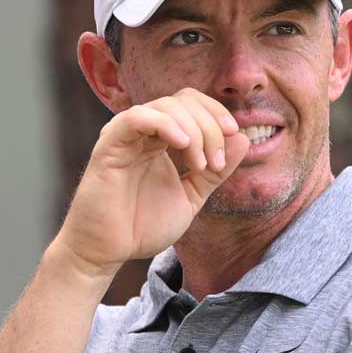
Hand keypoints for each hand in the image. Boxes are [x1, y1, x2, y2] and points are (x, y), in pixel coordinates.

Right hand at [51, 88, 249, 280]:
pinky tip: (182, 145)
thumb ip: (214, 171)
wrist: (108, 252)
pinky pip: (136, 118)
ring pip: (164, 106)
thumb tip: (243, 138)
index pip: (191, 104)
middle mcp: (141, 133)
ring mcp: (124, 137)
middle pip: (183, 101)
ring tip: (199, 164)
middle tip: (215, 163)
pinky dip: (165, 125)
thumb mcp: (191, 197)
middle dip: (209, 126)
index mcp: (159, 140)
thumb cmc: (140, 226)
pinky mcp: (109, 147)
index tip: (233, 138)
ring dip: (194, 130)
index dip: (216, 113)